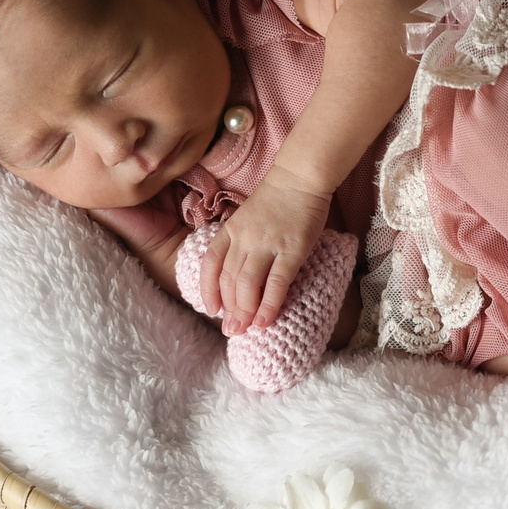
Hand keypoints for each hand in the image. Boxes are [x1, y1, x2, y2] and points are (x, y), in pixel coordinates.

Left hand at [201, 175, 333, 333]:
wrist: (300, 178)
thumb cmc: (277, 200)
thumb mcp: (246, 218)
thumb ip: (240, 242)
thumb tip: (240, 275)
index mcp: (230, 231)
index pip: (210, 265)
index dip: (208, 290)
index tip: (212, 309)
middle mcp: (243, 239)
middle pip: (228, 280)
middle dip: (229, 309)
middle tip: (232, 330)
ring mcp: (266, 244)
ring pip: (247, 284)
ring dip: (244, 311)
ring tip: (245, 330)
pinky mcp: (291, 250)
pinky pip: (276, 283)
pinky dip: (269, 305)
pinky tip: (264, 321)